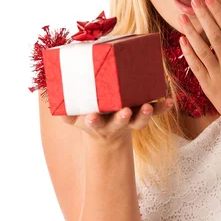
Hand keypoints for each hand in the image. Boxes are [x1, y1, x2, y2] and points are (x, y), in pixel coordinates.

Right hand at [59, 98, 173, 146]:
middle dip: (122, 118)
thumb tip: (49, 87)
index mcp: (96, 122)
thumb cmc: (87, 115)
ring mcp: (130, 120)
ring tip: (149, 107)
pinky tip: (170, 101)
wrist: (105, 134)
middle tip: (125, 111)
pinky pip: (154, 112)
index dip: (93, 120)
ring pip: (138, 121)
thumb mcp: (71, 115)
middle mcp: (114, 123)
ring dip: (145, 115)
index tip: (92, 117)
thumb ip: (61, 103)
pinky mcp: (142, 115)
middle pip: (119, 123)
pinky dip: (162, 108)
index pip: (93, 122)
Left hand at [178, 0, 220, 133]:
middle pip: (214, 36)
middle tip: (194, 1)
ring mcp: (218, 76)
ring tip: (182, 18)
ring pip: (202, 50)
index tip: (209, 0)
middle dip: (203, 17)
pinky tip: (181, 41)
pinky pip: (196, 67)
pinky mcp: (208, 87)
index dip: (218, 14)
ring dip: (191, 32)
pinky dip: (188, 53)